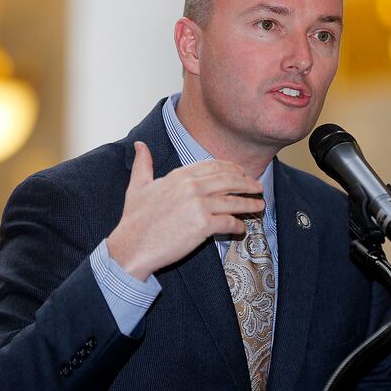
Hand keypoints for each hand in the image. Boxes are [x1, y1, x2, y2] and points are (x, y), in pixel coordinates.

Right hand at [108, 141, 264, 280]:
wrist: (131, 246)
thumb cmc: (134, 220)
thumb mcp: (137, 186)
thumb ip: (143, 164)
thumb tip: (140, 145)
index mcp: (179, 176)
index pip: (213, 166)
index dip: (232, 168)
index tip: (242, 172)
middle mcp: (191, 187)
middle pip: (229, 180)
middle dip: (247, 183)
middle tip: (258, 187)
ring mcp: (198, 205)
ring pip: (233, 201)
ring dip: (249, 204)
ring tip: (259, 205)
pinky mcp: (203, 226)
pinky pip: (228, 222)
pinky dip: (238, 225)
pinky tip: (241, 228)